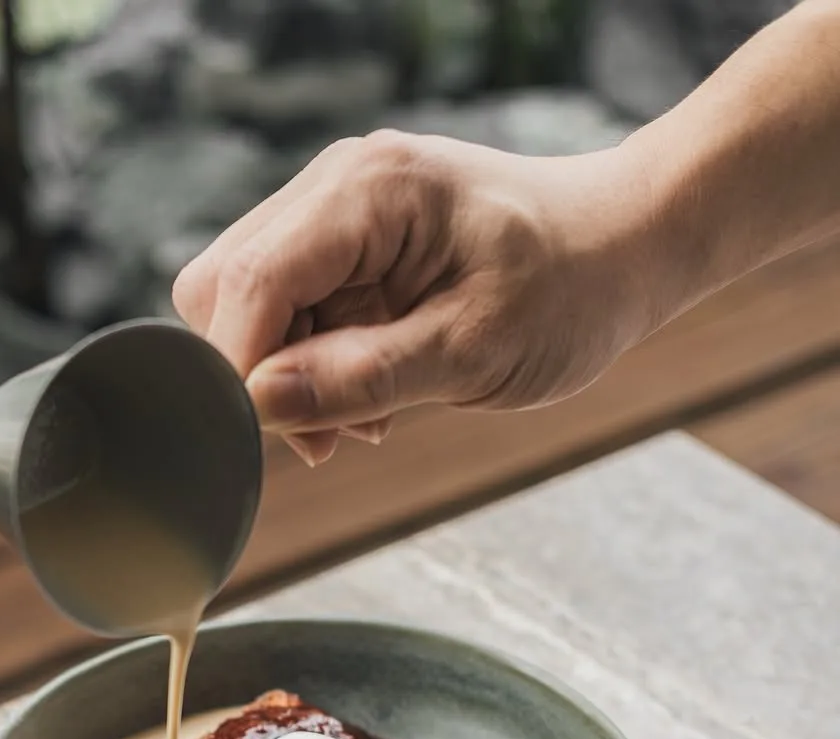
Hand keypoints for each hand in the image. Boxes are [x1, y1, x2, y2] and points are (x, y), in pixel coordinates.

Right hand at [173, 130, 660, 463]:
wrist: (625, 246)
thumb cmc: (572, 288)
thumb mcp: (475, 350)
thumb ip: (364, 377)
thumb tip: (262, 403)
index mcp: (367, 192)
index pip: (249, 282)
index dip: (237, 370)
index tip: (260, 439)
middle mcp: (337, 186)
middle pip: (227, 287)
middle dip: (260, 372)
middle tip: (332, 434)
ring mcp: (338, 211)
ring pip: (250, 304)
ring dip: (291, 374)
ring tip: (369, 414)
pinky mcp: (348, 244)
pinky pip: (292, 310)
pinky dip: (315, 362)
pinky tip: (374, 390)